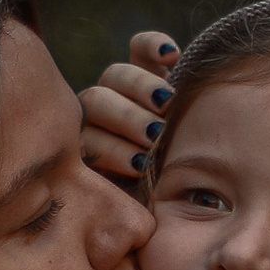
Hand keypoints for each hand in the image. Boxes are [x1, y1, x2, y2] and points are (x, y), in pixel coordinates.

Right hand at [79, 25, 180, 186]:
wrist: (161, 224)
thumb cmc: (183, 178)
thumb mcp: (190, 142)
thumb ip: (188, 109)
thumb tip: (188, 73)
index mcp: (143, 88)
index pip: (139, 50)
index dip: (151, 45)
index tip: (174, 55)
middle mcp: (114, 100)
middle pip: (114, 75)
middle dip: (139, 88)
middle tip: (166, 108)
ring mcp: (91, 125)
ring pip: (94, 101)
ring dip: (126, 118)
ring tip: (152, 143)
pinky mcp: (79, 156)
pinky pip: (87, 144)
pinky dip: (114, 152)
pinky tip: (138, 166)